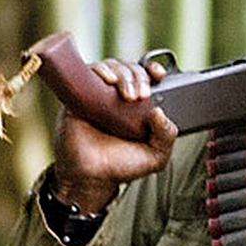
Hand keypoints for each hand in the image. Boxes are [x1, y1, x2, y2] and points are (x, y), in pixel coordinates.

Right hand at [52, 59, 177, 213]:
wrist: (92, 178)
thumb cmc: (122, 165)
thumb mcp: (156, 154)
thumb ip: (167, 134)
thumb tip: (159, 111)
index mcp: (138, 104)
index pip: (147, 75)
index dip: (153, 69)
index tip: (159, 75)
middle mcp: (118, 95)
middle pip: (129, 69)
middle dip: (139, 76)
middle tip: (141, 95)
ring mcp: (97, 94)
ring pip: (111, 66)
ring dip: (123, 74)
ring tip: (128, 95)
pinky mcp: (78, 96)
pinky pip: (87, 72)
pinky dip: (99, 70)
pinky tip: (108, 81)